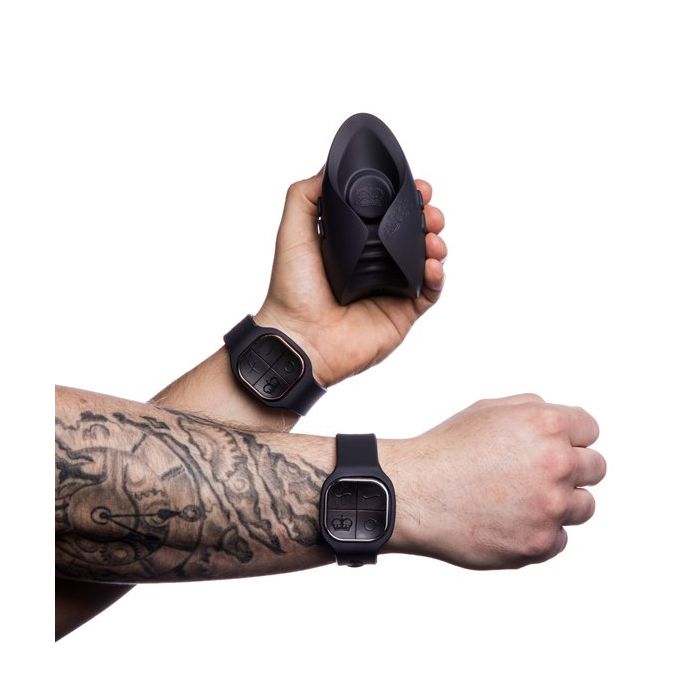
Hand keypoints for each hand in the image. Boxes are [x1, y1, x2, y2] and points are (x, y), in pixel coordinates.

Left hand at [254, 169, 446, 387]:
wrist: (300, 337)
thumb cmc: (291, 291)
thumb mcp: (292, 233)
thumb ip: (304, 196)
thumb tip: (327, 168)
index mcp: (354, 245)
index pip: (387, 216)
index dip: (405, 199)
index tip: (416, 186)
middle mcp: (375, 265)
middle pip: (413, 234)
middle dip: (428, 218)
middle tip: (430, 211)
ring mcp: (391, 289)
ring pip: (427, 260)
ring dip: (436, 243)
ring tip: (433, 237)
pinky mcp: (402, 313)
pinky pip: (430, 292)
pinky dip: (437, 276)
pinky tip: (432, 265)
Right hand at [388, 394, 605, 568]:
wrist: (414, 494)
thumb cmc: (446, 451)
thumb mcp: (488, 410)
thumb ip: (533, 409)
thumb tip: (563, 422)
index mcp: (546, 425)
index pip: (589, 430)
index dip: (568, 437)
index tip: (549, 448)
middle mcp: (556, 464)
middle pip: (595, 468)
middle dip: (570, 469)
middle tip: (533, 475)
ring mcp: (550, 508)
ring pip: (583, 506)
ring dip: (559, 503)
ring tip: (518, 500)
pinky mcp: (539, 544)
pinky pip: (559, 539)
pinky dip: (539, 532)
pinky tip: (507, 521)